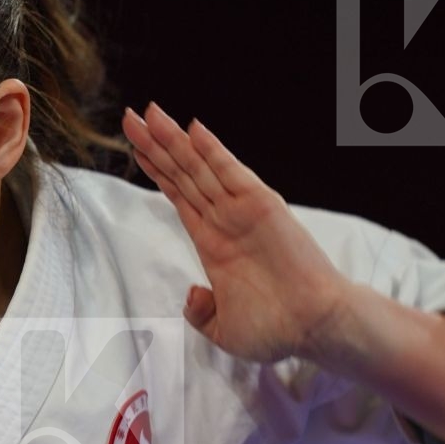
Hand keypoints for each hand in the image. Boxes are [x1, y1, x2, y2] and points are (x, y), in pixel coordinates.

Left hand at [122, 103, 351, 364]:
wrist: (313, 328)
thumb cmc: (276, 329)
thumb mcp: (223, 329)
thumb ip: (201, 313)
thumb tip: (190, 295)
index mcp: (214, 244)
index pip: (179, 196)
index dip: (158, 170)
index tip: (136, 147)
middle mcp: (225, 220)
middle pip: (183, 174)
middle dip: (157, 146)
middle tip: (131, 117)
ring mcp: (242, 210)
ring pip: (200, 168)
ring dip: (175, 140)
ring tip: (149, 113)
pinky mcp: (262, 206)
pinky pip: (232, 173)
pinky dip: (213, 150)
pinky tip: (193, 129)